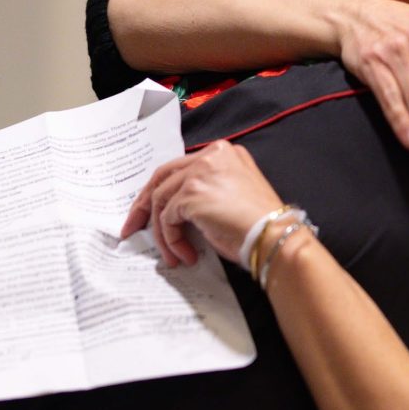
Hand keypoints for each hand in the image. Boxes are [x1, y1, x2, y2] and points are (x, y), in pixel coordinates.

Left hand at [120, 140, 286, 268]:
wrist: (275, 236)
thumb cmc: (261, 225)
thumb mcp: (233, 196)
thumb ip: (207, 192)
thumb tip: (178, 212)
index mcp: (224, 153)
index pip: (180, 168)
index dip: (162, 190)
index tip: (150, 211)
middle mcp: (210, 156)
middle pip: (162, 177)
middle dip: (144, 206)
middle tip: (133, 228)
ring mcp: (199, 173)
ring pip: (162, 200)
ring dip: (163, 233)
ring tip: (173, 256)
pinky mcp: (190, 194)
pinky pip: (166, 218)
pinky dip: (170, 239)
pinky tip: (184, 254)